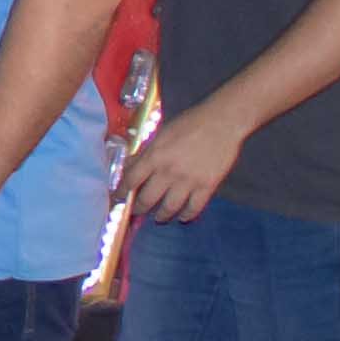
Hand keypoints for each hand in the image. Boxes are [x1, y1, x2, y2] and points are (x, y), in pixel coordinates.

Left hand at [119, 103, 247, 222]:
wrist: (221, 122)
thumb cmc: (189, 124)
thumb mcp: (160, 134)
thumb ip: (144, 152)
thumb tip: (128, 166)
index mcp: (154, 156)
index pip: (131, 180)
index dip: (122, 192)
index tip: (118, 197)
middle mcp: (168, 171)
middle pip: (147, 199)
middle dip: (139, 208)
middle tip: (137, 211)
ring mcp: (188, 181)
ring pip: (169, 208)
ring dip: (161, 216)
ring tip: (158, 218)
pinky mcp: (207, 186)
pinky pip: (194, 208)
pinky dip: (186, 216)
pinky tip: (182, 217)